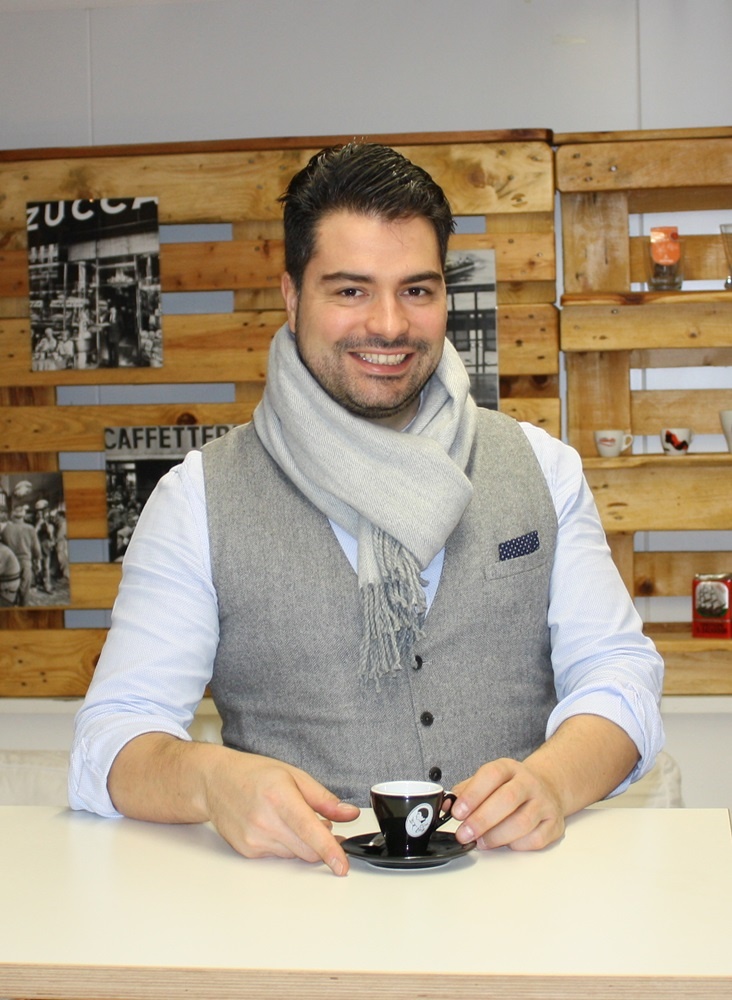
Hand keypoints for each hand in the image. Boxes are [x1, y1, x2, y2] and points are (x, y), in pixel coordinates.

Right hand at [200, 747, 359, 874]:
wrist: (216, 782)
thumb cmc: (254, 774)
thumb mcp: (294, 775)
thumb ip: (324, 799)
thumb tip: (349, 814)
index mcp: (280, 798)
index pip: (310, 831)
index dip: (330, 851)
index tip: (342, 866)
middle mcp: (265, 822)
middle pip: (307, 850)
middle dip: (321, 843)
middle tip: (322, 824)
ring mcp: (254, 840)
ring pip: (294, 855)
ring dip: (302, 843)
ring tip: (290, 818)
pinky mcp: (247, 851)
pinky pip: (278, 856)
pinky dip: (285, 845)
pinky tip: (274, 825)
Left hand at [450, 757, 564, 851]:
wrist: (546, 788)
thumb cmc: (509, 788)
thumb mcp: (487, 781)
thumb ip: (465, 792)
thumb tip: (445, 805)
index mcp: (509, 768)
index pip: (491, 775)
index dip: (472, 794)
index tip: (457, 812)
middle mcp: (529, 783)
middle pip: (507, 799)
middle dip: (482, 820)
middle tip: (464, 834)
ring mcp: (544, 803)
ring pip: (522, 822)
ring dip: (496, 836)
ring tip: (481, 842)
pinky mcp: (554, 824)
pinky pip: (535, 839)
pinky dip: (516, 845)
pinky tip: (505, 843)